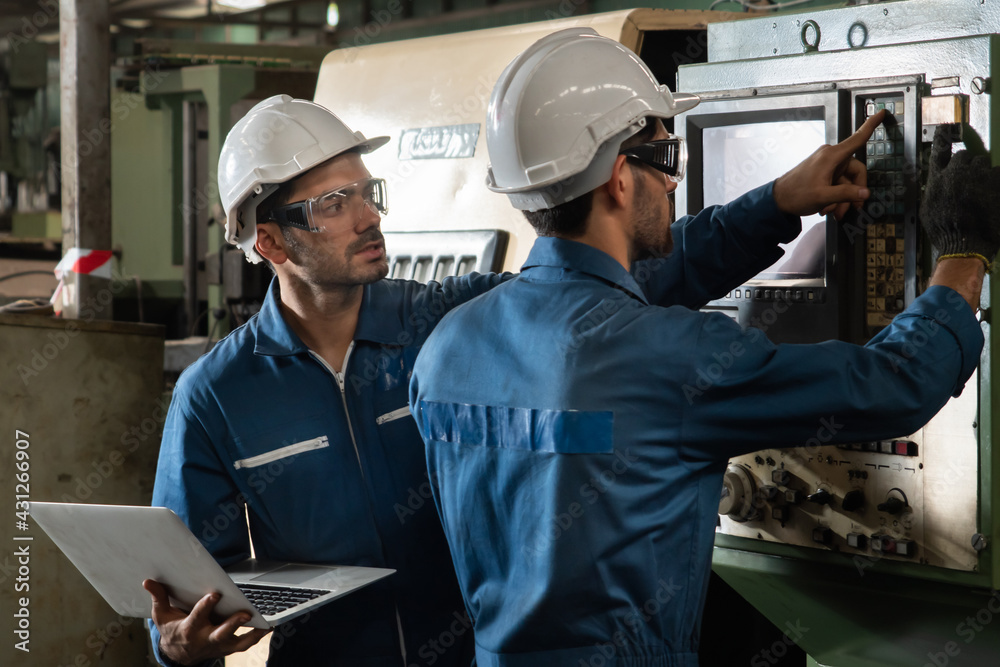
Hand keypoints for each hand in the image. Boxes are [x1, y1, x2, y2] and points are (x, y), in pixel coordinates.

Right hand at [144, 579, 269, 665]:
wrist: (178, 654)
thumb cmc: (172, 629)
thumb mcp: (162, 615)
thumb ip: (159, 597)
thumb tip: (148, 581)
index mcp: (188, 629)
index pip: (197, 618)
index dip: (206, 606)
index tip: (215, 594)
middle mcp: (205, 639)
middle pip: (220, 634)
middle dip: (232, 624)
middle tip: (245, 613)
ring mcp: (218, 645)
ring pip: (236, 643)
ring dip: (250, 634)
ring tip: (264, 623)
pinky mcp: (227, 648)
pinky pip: (244, 645)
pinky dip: (256, 637)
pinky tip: (268, 626)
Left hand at [773, 109, 885, 219]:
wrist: (778, 200)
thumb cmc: (796, 195)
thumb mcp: (823, 197)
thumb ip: (846, 194)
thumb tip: (864, 193)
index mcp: (832, 156)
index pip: (857, 139)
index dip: (871, 125)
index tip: (882, 112)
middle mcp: (831, 157)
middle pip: (856, 172)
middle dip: (854, 192)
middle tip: (852, 209)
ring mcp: (827, 165)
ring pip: (846, 182)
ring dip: (843, 199)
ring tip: (834, 212)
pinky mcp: (823, 173)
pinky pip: (837, 184)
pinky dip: (836, 197)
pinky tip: (827, 208)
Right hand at [920, 125, 999, 266]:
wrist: (966, 244)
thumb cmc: (945, 232)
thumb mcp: (928, 211)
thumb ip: (933, 191)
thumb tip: (937, 183)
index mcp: (938, 180)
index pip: (939, 152)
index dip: (942, 138)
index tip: (945, 128)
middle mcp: (956, 173)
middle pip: (965, 157)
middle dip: (968, 167)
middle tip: (970, 182)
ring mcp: (977, 176)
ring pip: (983, 162)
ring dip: (983, 173)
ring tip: (983, 191)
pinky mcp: (995, 182)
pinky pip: (998, 172)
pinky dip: (996, 181)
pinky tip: (993, 194)